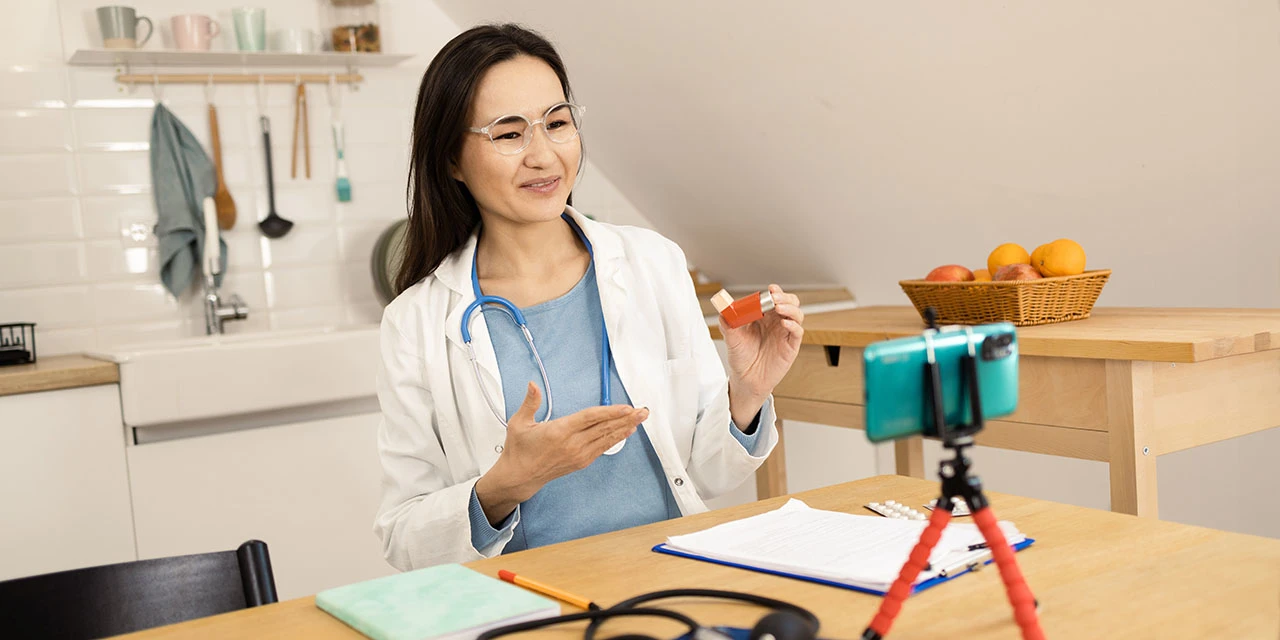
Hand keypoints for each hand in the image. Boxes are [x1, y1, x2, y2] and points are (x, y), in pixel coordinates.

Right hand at [474, 382, 647, 524]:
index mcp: (558, 432)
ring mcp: (578, 454)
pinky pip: (603, 448)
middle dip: (626, 418)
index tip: (626, 407)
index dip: (610, 412)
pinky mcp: (581, 461)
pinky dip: (616, 438)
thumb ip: (530, 402)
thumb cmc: (519, 450)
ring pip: (607, 438)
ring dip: (625, 427)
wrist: (520, 476)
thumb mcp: (519, 423)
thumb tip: (533, 384)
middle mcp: (572, 444)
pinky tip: (626, 431)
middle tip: (643, 410)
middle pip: (604, 428)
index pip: (590, 418)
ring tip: (640, 418)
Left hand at [722, 284, 803, 423]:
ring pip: (797, 314)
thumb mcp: (731, 338)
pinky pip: (798, 332)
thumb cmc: (741, 357)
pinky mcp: (791, 346)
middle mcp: (776, 323)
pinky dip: (794, 325)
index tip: (770, 289)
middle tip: (775, 298)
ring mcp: (785, 333)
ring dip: (790, 308)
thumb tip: (722, 311)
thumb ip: (727, 323)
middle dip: (785, 297)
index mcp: (764, 317)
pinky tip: (785, 323)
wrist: (746, 379)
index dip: (775, 292)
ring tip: (779, 308)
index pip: (774, 298)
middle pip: (790, 303)